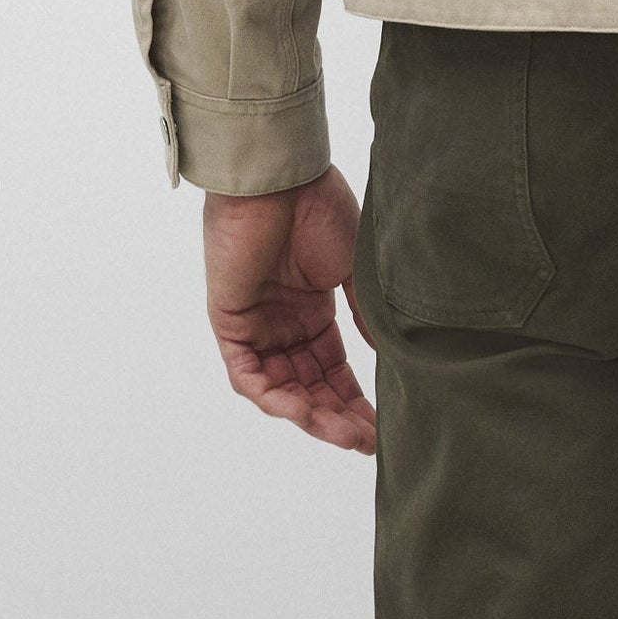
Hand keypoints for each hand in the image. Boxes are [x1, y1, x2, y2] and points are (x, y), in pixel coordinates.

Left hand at [202, 165, 376, 455]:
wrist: (281, 177)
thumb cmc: (318, 207)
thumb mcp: (353, 267)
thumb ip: (365, 313)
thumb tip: (387, 355)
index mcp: (312, 309)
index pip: (334, 368)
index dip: (355, 399)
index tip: (382, 427)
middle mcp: (283, 323)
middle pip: (310, 386)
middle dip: (337, 416)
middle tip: (367, 441)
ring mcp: (257, 326)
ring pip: (281, 389)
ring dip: (311, 414)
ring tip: (344, 434)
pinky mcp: (230, 324)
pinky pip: (248, 375)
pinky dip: (274, 396)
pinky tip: (303, 410)